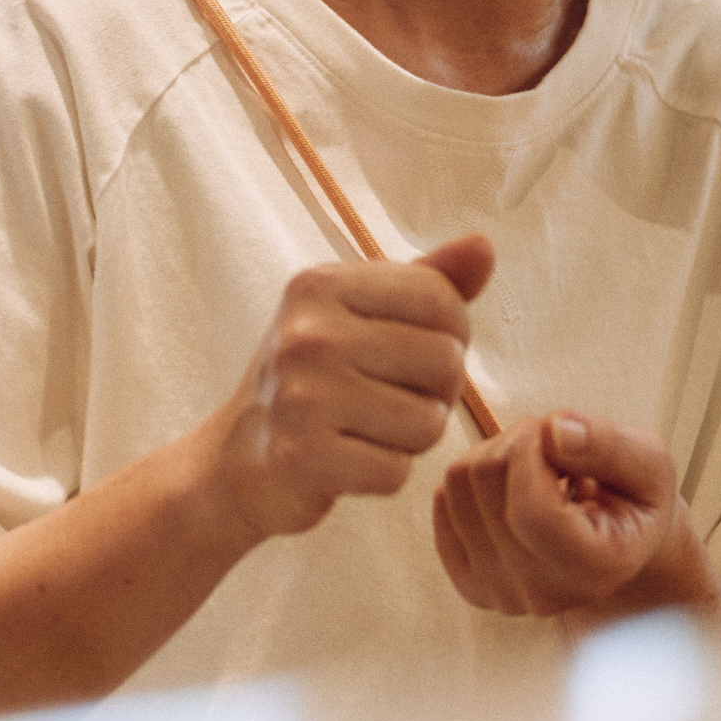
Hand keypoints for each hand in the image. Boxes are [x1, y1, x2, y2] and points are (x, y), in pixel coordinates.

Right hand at [209, 234, 492, 539]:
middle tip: (392, 398)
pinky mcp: (302, 456)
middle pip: (444, 361)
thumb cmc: (315, 379)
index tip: (419, 352)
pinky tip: (351, 461)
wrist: (237, 460)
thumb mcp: (361, 314)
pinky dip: (385, 475)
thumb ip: (429, 280)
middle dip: (436, 391)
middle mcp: (307, 333)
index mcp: (320, 285)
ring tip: (371, 429)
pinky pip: (397, 472)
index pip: (439, 298)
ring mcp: (301, 395)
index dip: (451, 333)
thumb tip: (484, 246)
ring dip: (412, 438)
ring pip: (428, 423)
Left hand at [432, 408, 712, 619]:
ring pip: (458, 483)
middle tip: (557, 448)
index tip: (562, 437)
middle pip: (487, 484)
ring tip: (539, 467)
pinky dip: (471, 476)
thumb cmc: (635, 498)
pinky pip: (442, 501)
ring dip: (494, 453)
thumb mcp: (649, 462)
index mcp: (597, 569)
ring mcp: (501, 594)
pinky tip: (513, 486)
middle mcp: (544, 594)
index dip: (534, 452)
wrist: (618, 543)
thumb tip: (555, 432)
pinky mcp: (471, 583)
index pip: (532, 509)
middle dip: (518, 442)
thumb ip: (608, 445)